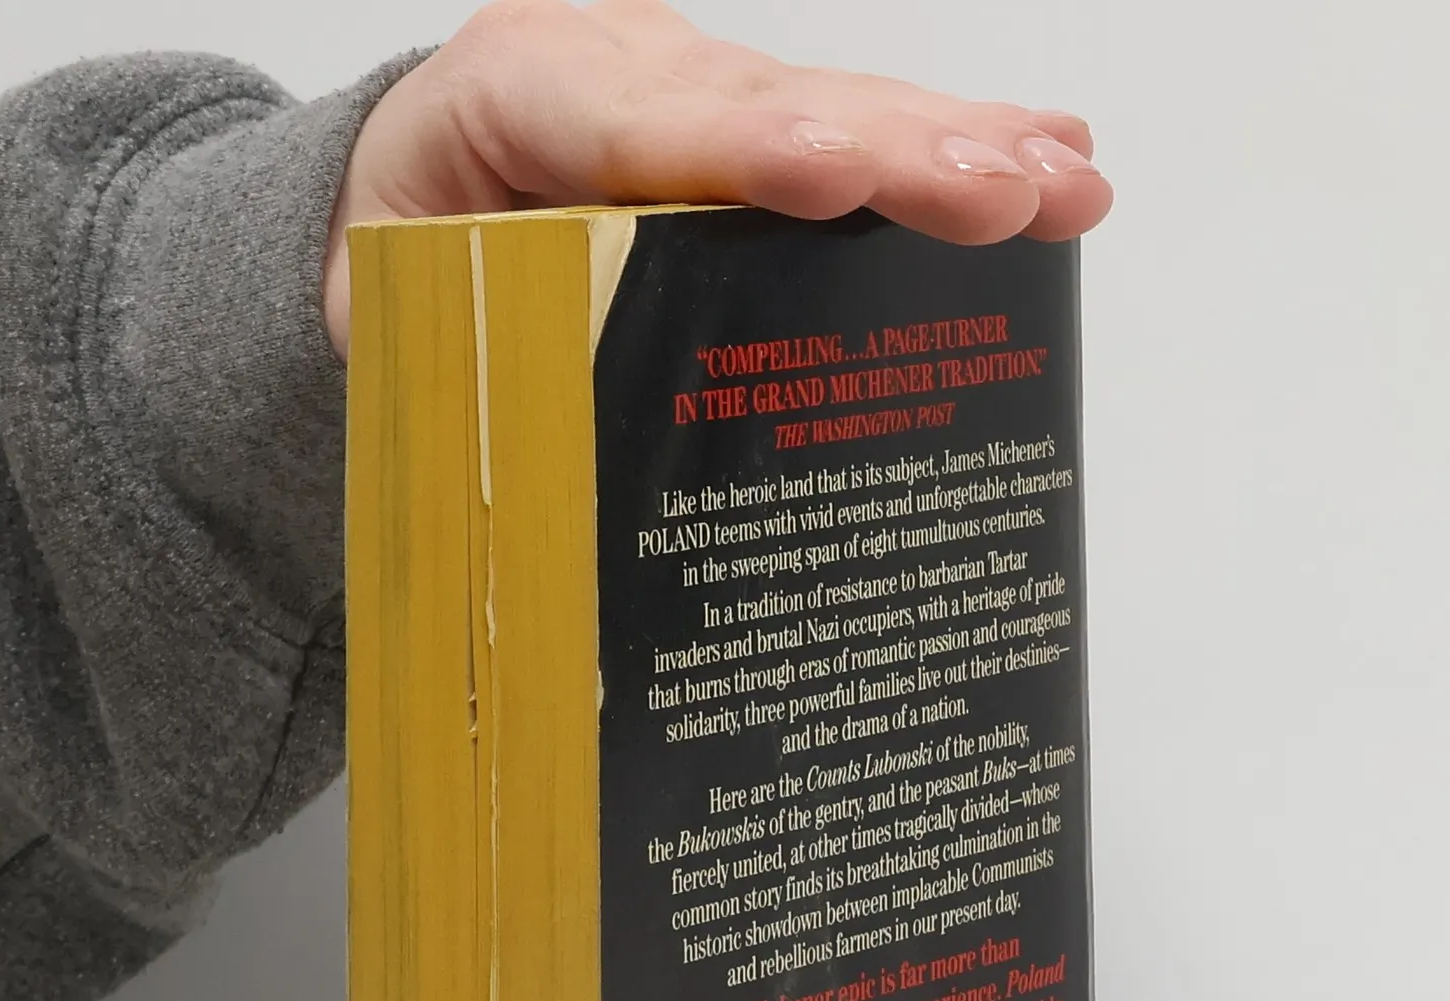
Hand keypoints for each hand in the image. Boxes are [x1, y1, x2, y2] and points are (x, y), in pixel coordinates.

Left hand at [322, 0, 1111, 358]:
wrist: (383, 195)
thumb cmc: (394, 268)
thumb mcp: (405, 319)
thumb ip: (479, 359)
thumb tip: (562, 482)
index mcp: (507, 99)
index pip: (637, 127)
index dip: (747, 152)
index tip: (842, 176)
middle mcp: (613, 68)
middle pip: (767, 107)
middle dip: (900, 149)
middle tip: (1017, 191)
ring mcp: (685, 84)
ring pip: (831, 107)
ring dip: (956, 146)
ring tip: (1066, 181)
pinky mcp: (733, 118)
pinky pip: (843, 126)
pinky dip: (941, 144)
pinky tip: (1040, 153)